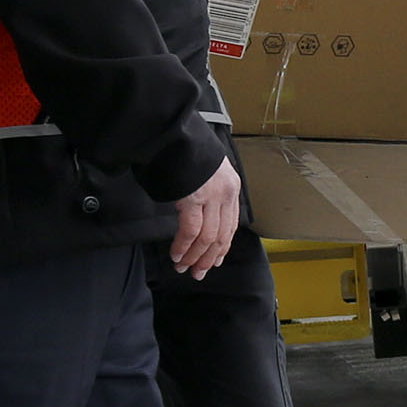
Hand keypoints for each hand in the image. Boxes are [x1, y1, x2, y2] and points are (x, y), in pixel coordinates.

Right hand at [168, 156, 240, 278]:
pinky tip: (177, 255)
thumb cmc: (186, 151)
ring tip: (184, 268)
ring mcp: (211, 195)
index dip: (223, 246)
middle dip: (208, 258)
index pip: (231, 225)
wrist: (175, 134)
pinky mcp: (193, 197)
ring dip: (195, 256)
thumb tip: (200, 214)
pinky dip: (184, 246)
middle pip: (221, 235)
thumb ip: (208, 192)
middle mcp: (225, 193)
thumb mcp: (207, 171)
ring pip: (207, 237)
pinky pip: (191, 230)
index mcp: (231, 187)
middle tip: (198, 273)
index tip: (216, 260)